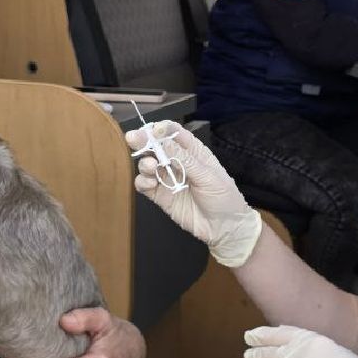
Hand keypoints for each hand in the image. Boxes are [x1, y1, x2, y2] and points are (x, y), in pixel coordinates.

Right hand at [123, 121, 262, 266]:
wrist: (225, 228)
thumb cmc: (224, 197)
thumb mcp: (207, 175)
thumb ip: (184, 159)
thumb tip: (163, 141)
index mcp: (193, 151)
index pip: (174, 132)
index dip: (162, 128)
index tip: (153, 130)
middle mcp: (177, 162)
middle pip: (156, 146)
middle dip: (143, 141)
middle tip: (133, 138)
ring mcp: (168, 179)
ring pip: (148, 165)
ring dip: (144, 163)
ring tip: (150, 166)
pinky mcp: (161, 196)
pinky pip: (146, 185)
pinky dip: (142, 182)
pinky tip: (149, 183)